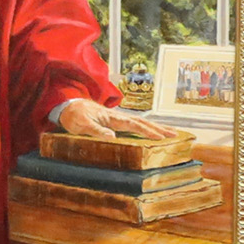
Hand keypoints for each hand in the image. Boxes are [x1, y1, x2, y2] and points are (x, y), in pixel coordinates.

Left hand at [55, 97, 169, 141]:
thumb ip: (96, 130)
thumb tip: (112, 137)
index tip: (161, 138)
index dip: (148, 132)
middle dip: (159, 129)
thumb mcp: (82, 124)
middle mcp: (118, 117)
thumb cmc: (74, 115)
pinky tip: (152, 132)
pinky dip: (146, 128)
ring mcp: (118, 118)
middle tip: (175, 135)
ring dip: (156, 128)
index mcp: (113, 118)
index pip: (134, 125)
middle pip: (143, 123)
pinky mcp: (115, 121)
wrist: (68, 105)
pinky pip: (135, 125)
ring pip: (141, 123)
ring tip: (171, 133)